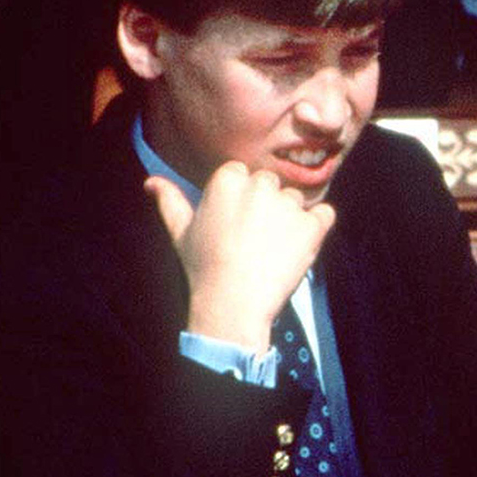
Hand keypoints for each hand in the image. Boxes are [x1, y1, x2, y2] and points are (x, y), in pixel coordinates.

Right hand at [146, 162, 334, 352]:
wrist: (233, 302)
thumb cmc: (203, 267)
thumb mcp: (181, 232)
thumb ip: (170, 202)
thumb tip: (151, 181)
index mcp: (228, 180)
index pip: (242, 173)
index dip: (240, 198)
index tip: (235, 222)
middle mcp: (260, 186)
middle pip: (271, 184)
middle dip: (266, 204)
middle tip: (253, 237)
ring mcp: (289, 205)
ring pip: (295, 199)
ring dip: (289, 217)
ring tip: (271, 248)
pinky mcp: (312, 225)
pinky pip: (324, 214)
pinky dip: (316, 227)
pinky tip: (298, 246)